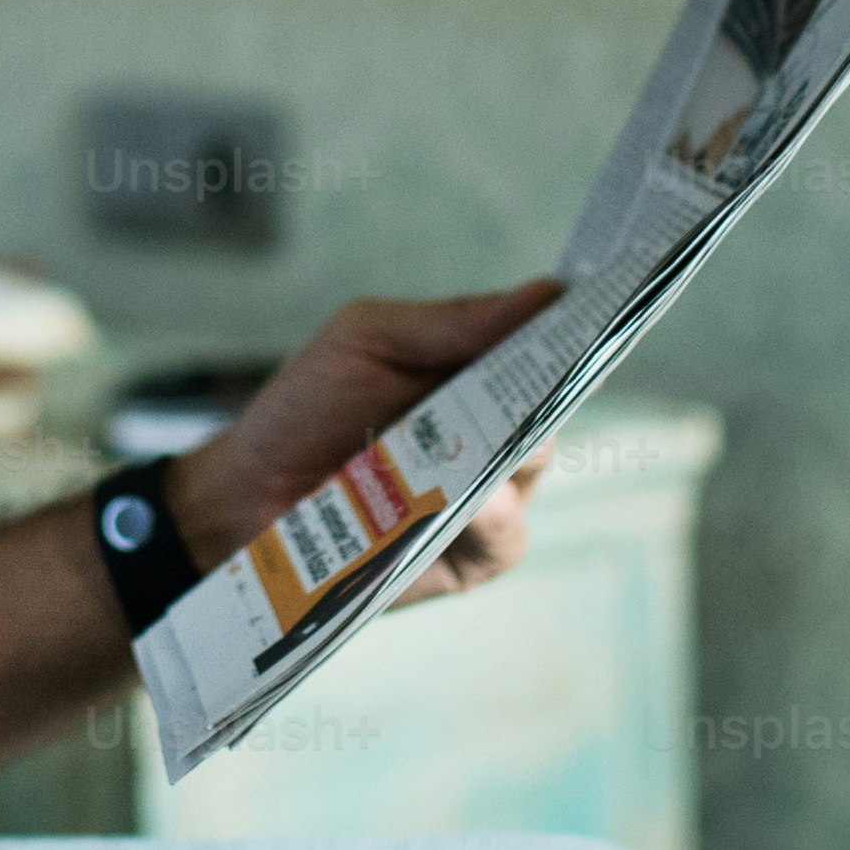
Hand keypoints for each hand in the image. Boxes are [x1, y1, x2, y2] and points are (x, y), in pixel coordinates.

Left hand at [166, 278, 565, 606]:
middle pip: (550, 405)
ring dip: (508, 449)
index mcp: (476, 377)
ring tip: (472, 440)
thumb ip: (456, 322)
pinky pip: (506, 535)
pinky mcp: (469, 558)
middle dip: (542, 385)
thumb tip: (550, 291)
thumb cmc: (305, 410)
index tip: (605, 305)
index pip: (547, 349)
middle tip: (537, 367)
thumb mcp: (371, 340)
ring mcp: (487, 498)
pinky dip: (491, 515)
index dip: (577, 331)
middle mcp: (493, 436)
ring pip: (533, 468)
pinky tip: (469, 501)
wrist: (244, 498)